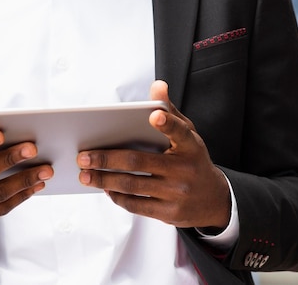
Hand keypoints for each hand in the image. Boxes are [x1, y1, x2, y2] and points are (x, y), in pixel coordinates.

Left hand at [77, 81, 229, 229]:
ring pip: (132, 185)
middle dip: (106, 159)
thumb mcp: (189, 134)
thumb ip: (170, 111)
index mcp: (190, 146)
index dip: (168, 124)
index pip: (180, 131)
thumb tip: (157, 85)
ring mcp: (176, 193)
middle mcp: (184, 170)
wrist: (215, 200)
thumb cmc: (193, 159)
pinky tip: (104, 188)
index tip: (154, 115)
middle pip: (138, 162)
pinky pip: (137, 205)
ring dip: (104, 180)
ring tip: (84, 174)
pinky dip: (117, 196)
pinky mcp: (169, 214)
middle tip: (83, 156)